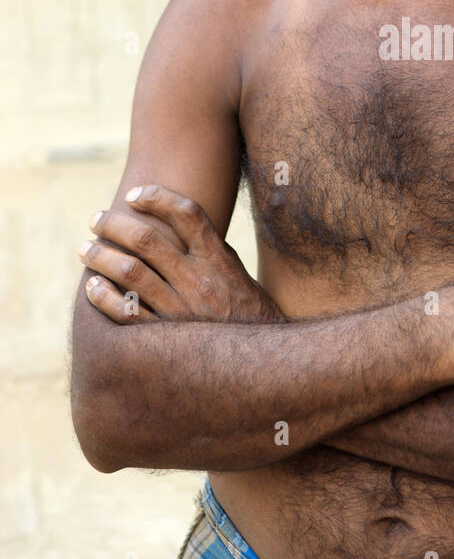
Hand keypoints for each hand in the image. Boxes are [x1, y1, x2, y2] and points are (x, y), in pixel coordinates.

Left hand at [78, 184, 283, 324]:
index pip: (186, 214)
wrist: (262, 363)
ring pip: (130, 272)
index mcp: (218, 260)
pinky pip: (127, 312)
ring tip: (86, 250)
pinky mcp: (167, 338)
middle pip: (147, 240)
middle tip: (96, 220)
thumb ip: (209, 251)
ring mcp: (180, 310)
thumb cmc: (249, 315)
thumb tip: (177, 228)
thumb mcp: (237, 274)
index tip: (134, 196)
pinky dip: (104, 297)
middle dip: (114, 225)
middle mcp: (198, 281)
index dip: (157, 197)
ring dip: (101, 257)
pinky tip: (93, 288)